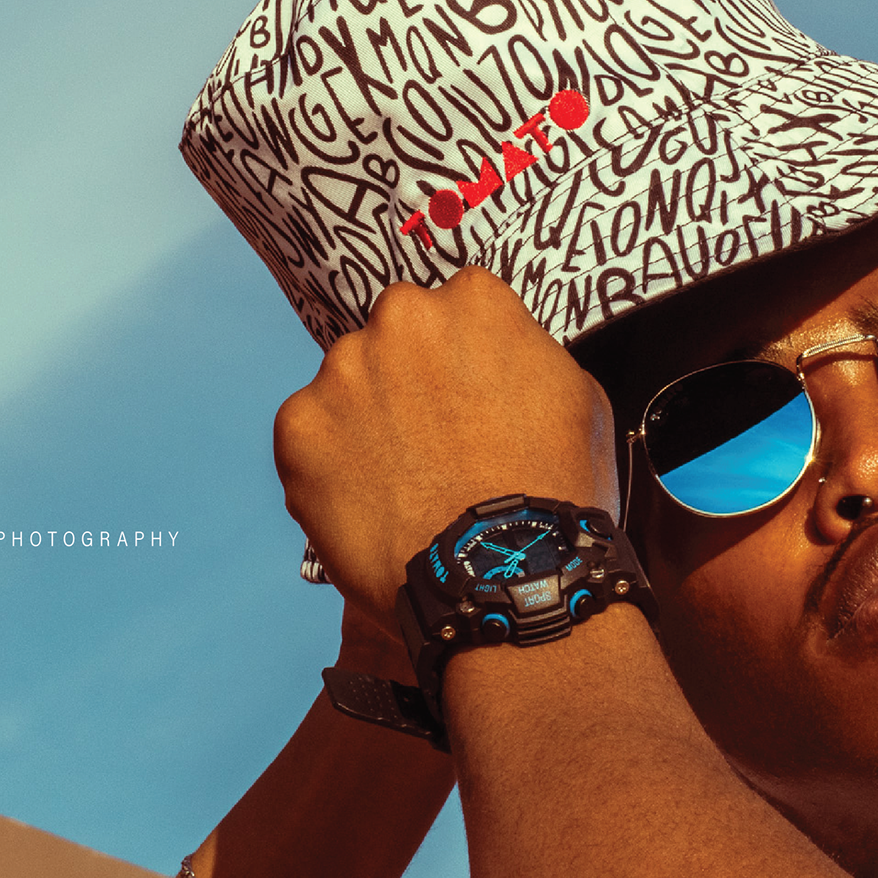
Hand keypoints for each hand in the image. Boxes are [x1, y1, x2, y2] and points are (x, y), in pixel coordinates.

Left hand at [275, 267, 619, 632]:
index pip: (456, 309)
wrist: (503, 577)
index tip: (469, 401)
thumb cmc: (552, 495)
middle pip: (395, 339)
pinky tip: (372, 505)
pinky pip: (310, 439)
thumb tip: (501, 359)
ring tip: (403, 486)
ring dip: (366, 422)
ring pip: (347, 387)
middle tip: (434, 446)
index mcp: (472, 301)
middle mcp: (400, 318)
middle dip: (408, 381)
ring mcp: (342, 372)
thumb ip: (525, 355)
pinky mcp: (299, 428)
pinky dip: (330, 467)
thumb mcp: (578, 398)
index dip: (464, 361)